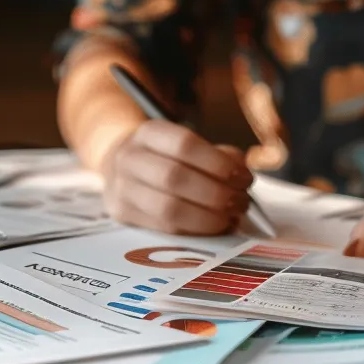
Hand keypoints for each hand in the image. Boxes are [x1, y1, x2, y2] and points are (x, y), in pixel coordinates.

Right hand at [101, 120, 253, 234]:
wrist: (122, 168)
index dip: (218, 163)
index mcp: (149, 133)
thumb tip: (241, 172)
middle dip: (216, 193)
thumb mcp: (186, 145)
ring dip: (208, 217)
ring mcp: (122, 189)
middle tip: (241, 201)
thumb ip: (216, 156)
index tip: (242, 177)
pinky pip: (164, 229)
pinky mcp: (123, 216)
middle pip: (174, 178)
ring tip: (231, 217)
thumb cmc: (166, 157)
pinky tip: (215, 227)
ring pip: (167, 209)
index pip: (184, 144)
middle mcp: (129, 158)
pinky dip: (196, 231)